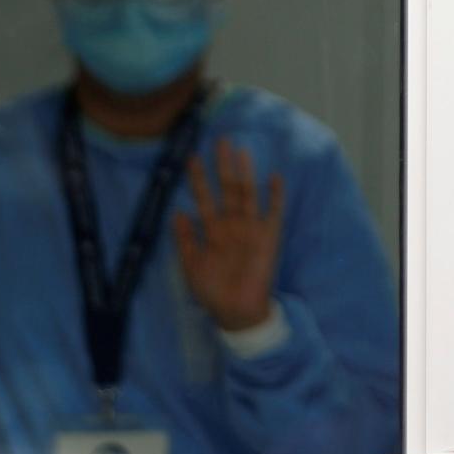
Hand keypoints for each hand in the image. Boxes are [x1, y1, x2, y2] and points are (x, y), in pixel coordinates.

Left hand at [173, 138, 287, 332]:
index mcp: (213, 230)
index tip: (192, 157)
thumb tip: (178, 212)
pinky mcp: (268, 238)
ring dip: (245, 173)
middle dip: (223, 166)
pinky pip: (273, 213)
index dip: (198, 179)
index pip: (205, 198)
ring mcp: (251, 229)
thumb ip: (185, 241)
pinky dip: (275, 196)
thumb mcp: (191, 267)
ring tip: (242, 151)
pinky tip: (274, 177)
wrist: (237, 313)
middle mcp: (232, 224)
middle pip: (228, 188)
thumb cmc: (212, 292)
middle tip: (220, 140)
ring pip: (248, 194)